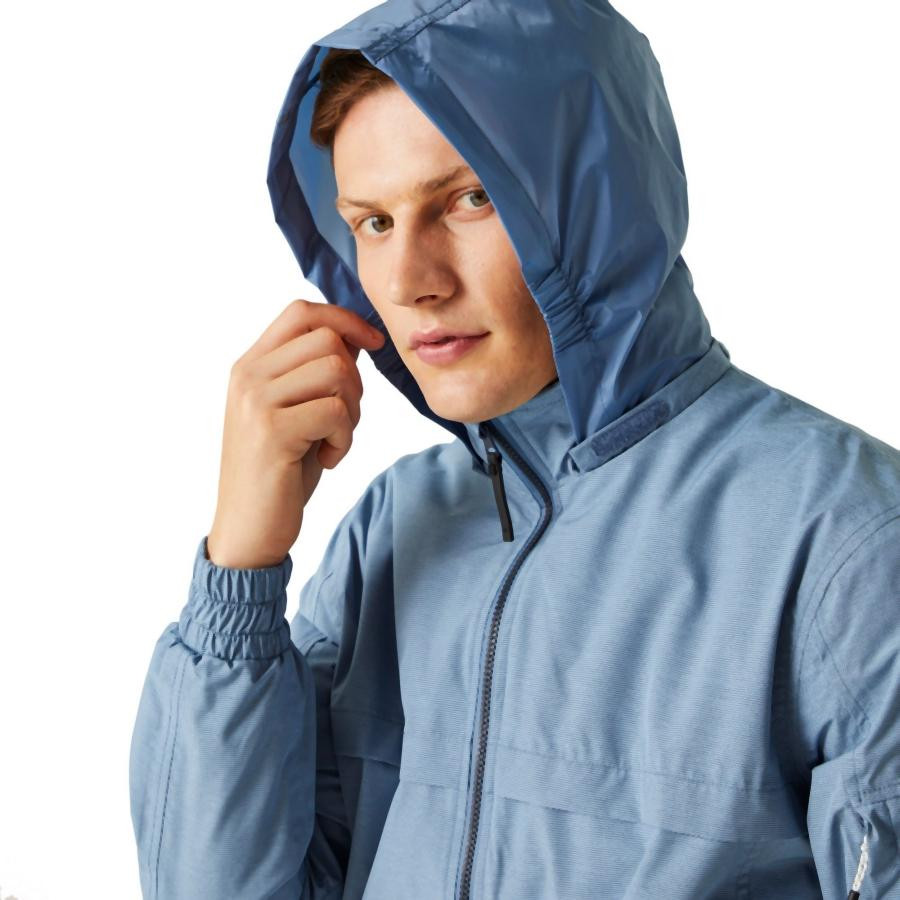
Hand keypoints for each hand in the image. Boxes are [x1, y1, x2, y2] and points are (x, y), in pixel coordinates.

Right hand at [206, 299, 384, 568]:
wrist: (248, 530)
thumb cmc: (279, 472)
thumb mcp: (295, 412)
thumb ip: (314, 374)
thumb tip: (356, 338)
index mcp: (250, 366)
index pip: (301, 312)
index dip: (346, 319)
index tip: (373, 344)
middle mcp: (248, 376)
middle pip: (328, 341)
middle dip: (355, 380)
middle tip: (344, 420)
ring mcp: (256, 401)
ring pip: (337, 371)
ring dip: (353, 410)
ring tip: (335, 440)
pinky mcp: (272, 431)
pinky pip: (337, 411)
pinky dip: (346, 438)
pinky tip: (329, 460)